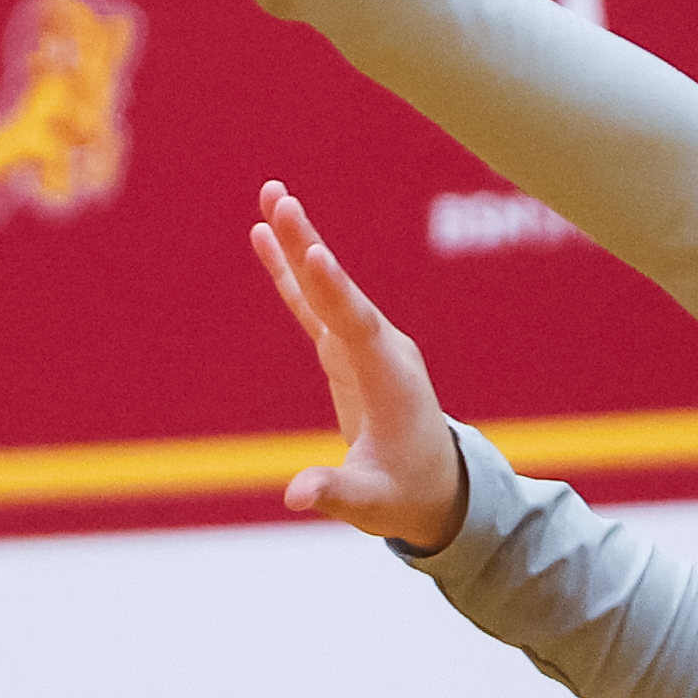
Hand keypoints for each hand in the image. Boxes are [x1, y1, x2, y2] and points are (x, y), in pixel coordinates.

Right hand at [248, 181, 469, 553]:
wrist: (436, 487)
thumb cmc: (405, 495)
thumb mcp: (371, 502)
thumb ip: (335, 492)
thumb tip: (295, 496)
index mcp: (390, 380)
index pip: (359, 328)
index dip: (335, 292)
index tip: (313, 253)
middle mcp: (381, 349)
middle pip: (339, 290)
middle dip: (309, 244)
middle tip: (282, 199)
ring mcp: (363, 342)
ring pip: (325, 285)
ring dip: (298, 240)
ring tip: (271, 195)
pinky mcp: (345, 347)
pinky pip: (313, 301)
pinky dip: (289, 271)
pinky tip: (262, 234)